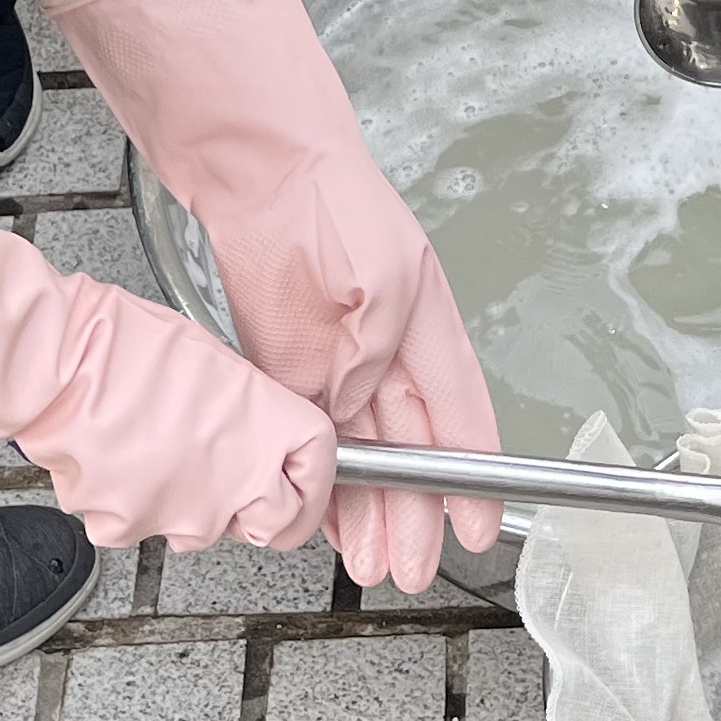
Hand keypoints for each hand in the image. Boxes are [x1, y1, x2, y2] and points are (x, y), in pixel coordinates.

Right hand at [0, 143, 335, 553]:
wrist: (58, 361)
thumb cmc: (132, 346)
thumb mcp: (220, 369)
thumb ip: (250, 419)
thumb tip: (254, 437)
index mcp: (268, 436)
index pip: (312, 494)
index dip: (303, 490)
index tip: (293, 483)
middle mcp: (235, 487)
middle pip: (261, 523)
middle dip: (243, 500)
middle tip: (212, 462)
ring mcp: (181, 515)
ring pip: (195, 527)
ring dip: (181, 499)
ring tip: (151, 444)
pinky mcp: (127, 528)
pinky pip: (137, 526)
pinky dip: (126, 502)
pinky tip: (114, 458)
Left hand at [46, 0, 505, 589]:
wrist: (244, 151)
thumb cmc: (319, 195)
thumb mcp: (364, 289)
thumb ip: (356, 369)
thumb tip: (345, 436)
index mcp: (423, 319)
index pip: (461, 416)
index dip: (472, 478)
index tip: (476, 529)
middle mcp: (384, 338)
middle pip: (408, 442)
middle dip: (410, 511)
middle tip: (402, 568)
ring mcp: (331, 342)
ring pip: (356, 443)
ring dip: (360, 502)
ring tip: (361, 555)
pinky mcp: (277, 341)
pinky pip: (303, 422)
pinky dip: (310, 467)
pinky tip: (307, 499)